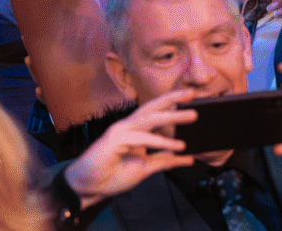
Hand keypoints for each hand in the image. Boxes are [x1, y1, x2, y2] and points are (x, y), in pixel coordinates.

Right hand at [64, 89, 197, 208]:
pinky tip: (176, 146)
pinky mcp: (115, 141)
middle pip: (152, 107)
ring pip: (150, 119)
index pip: (155, 112)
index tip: (190, 97)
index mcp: (135, 131)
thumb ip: (165, 161)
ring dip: (172, 117)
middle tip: (191, 93)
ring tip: (192, 115)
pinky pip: (142, 139)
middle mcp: (128, 127)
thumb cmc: (112, 175)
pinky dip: (160, 142)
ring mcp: (121, 131)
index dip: (171, 104)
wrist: (89, 188)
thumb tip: (188, 157)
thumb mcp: (146, 168)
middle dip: (172, 98)